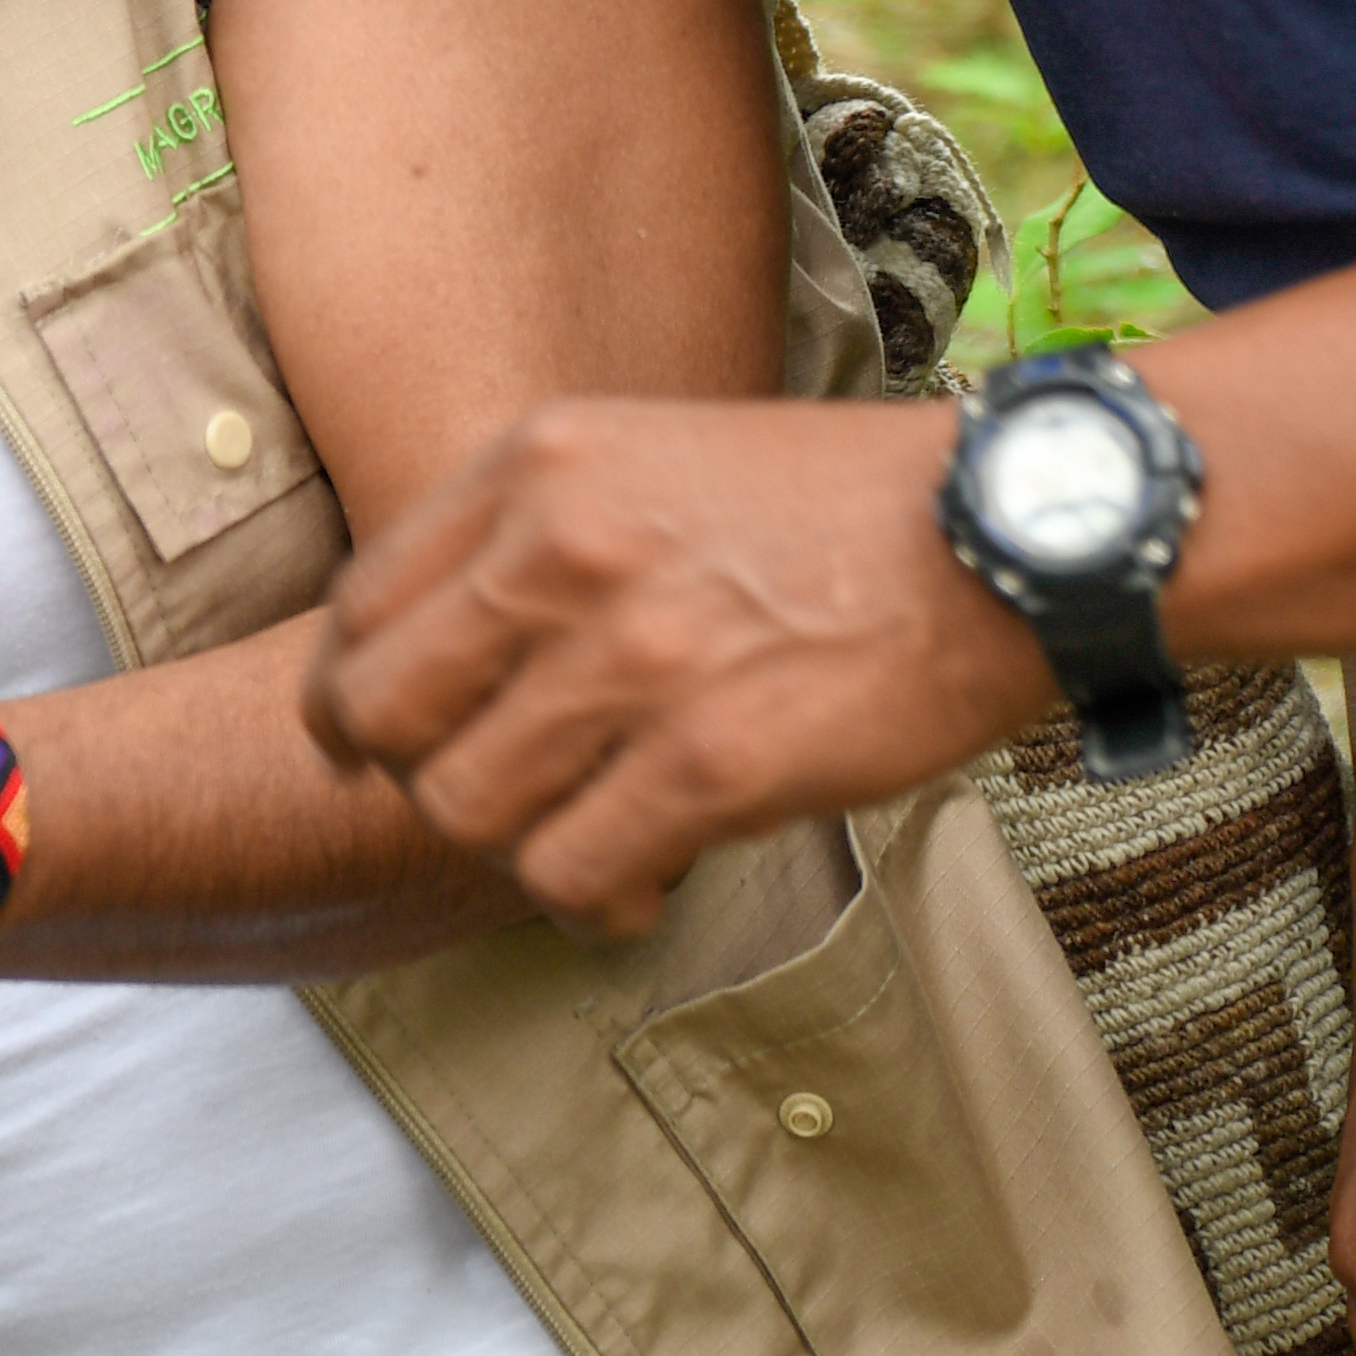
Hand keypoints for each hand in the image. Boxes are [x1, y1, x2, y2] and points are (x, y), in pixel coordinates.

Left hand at [309, 396, 1028, 931]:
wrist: (1004, 535)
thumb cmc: (830, 510)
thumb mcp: (650, 455)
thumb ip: (533, 533)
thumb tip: (436, 654)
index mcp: (537, 463)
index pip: (361, 605)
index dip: (350, 696)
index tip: (372, 743)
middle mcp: (563, 548)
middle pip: (383, 714)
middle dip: (413, 778)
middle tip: (482, 802)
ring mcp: (633, 657)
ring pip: (466, 809)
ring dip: (512, 849)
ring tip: (583, 842)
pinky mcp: (711, 761)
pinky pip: (572, 873)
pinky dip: (592, 901)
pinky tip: (641, 884)